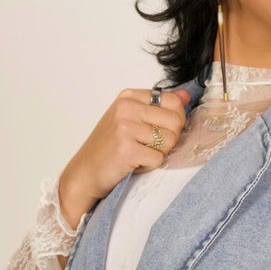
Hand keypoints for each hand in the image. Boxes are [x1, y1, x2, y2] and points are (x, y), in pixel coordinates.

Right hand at [57, 84, 193, 227]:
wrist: (84, 173)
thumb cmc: (108, 148)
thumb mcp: (131, 119)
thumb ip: (159, 107)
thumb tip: (185, 96)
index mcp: (130, 96)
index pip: (174, 101)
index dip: (175, 121)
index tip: (160, 131)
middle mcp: (127, 107)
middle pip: (176, 121)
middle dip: (169, 140)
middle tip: (149, 147)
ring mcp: (125, 127)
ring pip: (170, 141)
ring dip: (158, 154)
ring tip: (139, 155)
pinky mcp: (126, 149)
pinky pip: (158, 159)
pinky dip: (149, 166)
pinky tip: (133, 164)